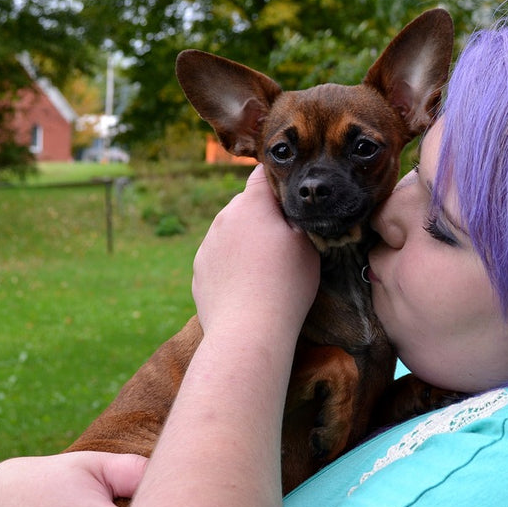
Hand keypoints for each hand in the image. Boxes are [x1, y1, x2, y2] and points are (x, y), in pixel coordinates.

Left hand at [192, 165, 319, 340]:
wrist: (247, 332)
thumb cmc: (285, 285)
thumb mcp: (307, 244)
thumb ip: (299, 217)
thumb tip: (294, 207)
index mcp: (251, 204)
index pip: (265, 174)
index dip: (281, 179)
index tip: (294, 194)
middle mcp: (224, 218)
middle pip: (248, 205)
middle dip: (265, 216)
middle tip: (287, 241)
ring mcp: (208, 245)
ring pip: (233, 232)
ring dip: (248, 241)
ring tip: (268, 270)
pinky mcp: (200, 271)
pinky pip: (221, 259)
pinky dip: (234, 266)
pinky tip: (250, 286)